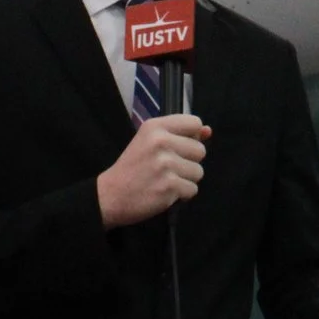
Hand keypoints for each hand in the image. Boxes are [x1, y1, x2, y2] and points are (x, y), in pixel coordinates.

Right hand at [96, 113, 209, 227]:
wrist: (110, 195)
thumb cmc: (132, 168)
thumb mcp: (149, 142)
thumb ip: (180, 134)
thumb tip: (208, 131)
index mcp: (155, 127)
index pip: (194, 123)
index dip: (192, 137)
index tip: (178, 147)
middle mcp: (161, 142)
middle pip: (200, 150)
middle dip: (188, 162)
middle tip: (167, 168)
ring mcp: (165, 164)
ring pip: (198, 171)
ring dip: (185, 179)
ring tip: (165, 180)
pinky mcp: (169, 186)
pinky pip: (193, 189)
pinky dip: (181, 194)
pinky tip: (164, 191)